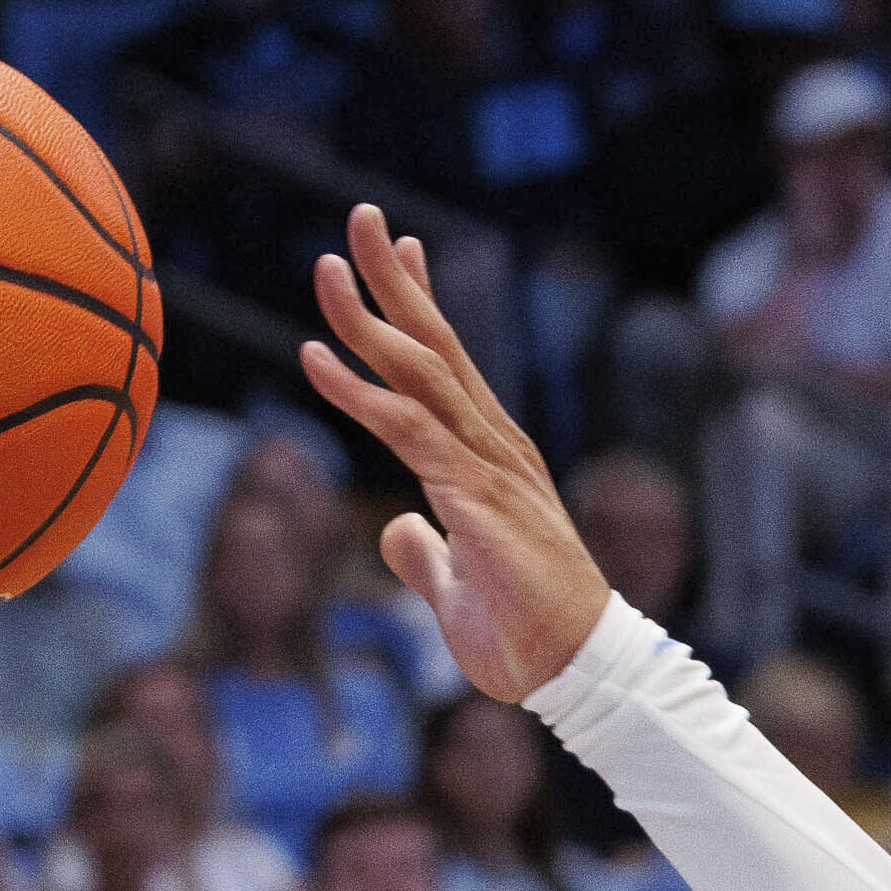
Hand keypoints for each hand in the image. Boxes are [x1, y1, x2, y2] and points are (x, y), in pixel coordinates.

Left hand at [302, 207, 609, 702]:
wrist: (577, 675)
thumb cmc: (528, 637)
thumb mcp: (456, 590)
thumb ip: (423, 554)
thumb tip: (396, 528)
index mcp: (491, 459)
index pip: (449, 366)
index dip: (420, 304)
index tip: (397, 249)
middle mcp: (493, 447)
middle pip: (436, 344)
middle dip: (395, 278)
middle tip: (360, 216)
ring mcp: (488, 466)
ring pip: (420, 372)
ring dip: (368, 316)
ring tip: (324, 269)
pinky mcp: (474, 497)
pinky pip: (406, 430)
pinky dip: (357, 391)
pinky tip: (313, 358)